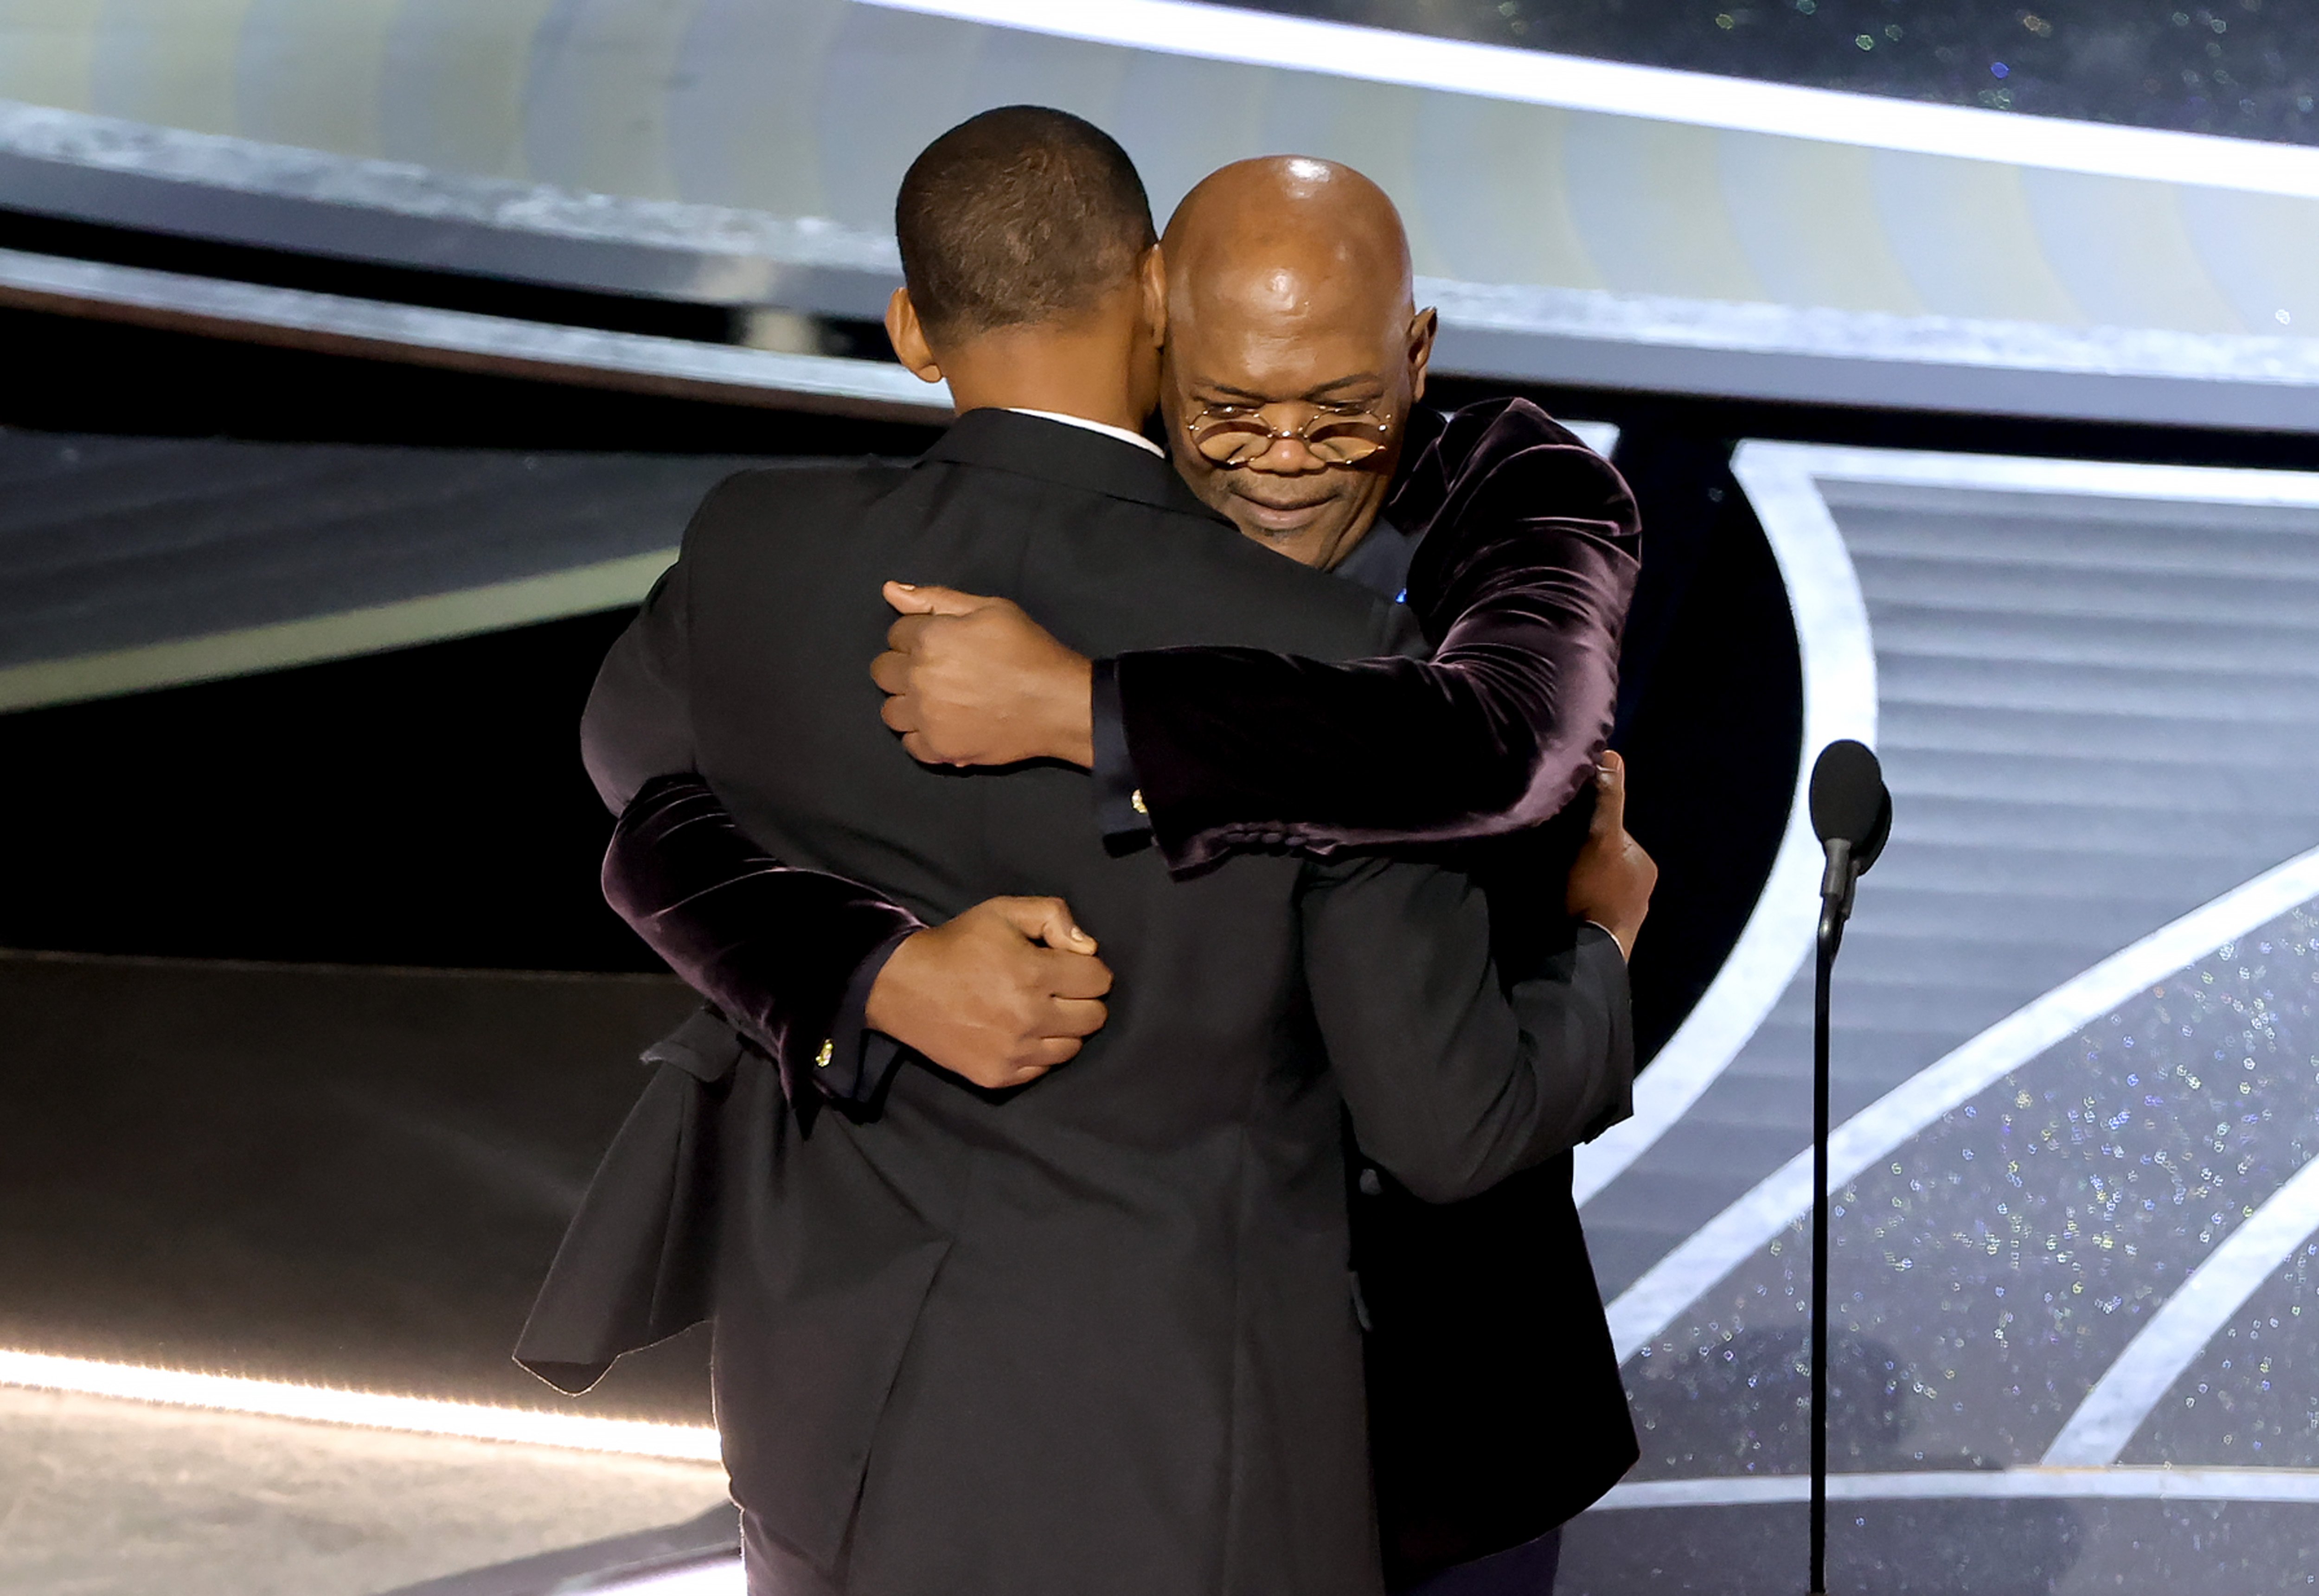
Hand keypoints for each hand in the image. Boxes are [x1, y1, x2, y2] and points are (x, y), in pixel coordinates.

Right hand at [864, 896, 1113, 1089]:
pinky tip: (1019, 1033)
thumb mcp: (1002, 910)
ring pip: (1072, 1047)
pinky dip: (1039, 1052)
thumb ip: (1053, 916)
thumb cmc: (958, 944)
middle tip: (1057, 989)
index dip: (1088, 968)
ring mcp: (1013, 1053)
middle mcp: (1028, 1018)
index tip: (1068, 965)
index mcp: (1032, 973)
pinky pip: (1043, 1069)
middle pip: (1094, 1018)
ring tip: (1038, 1011)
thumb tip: (1088, 948)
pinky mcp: (997, 1076)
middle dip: (1082, 999)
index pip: (1099, 980)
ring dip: (1064, 1028)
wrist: (903, 986)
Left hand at [873, 583, 1095, 767]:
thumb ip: (936, 598)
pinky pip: (909, 744)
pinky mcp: (939, 748)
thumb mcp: (991, 609)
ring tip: (939, 701)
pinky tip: (945, 725)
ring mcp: (927, 717)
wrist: (1059, 704)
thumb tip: (890, 590)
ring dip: (908, 703)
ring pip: (890, 710)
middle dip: (904, 667)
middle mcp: (920, 678)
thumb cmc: (1029, 652)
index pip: (896, 634)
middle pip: (883, 671)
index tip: (943, 645)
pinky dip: (923, 736)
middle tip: (939, 672)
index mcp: (930, 639)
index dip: (918, 636)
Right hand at [1565, 751, 1655, 959]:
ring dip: (1576, 884)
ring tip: (1554, 885)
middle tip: (1555, 859)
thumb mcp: (1601, 839)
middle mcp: (1641, 891)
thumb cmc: (1596, 894)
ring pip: (1594, 886)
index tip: (1564, 834)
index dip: (1586, 828)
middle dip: (1582, 857)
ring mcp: (1624, 918)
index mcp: (1644, 865)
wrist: (1585, 956)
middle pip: (1603, 859)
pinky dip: (1574, 905)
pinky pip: (1587, 909)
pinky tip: (1559, 907)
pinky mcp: (1605, 938)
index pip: (1612, 833)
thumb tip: (1611, 756)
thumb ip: (1608, 800)